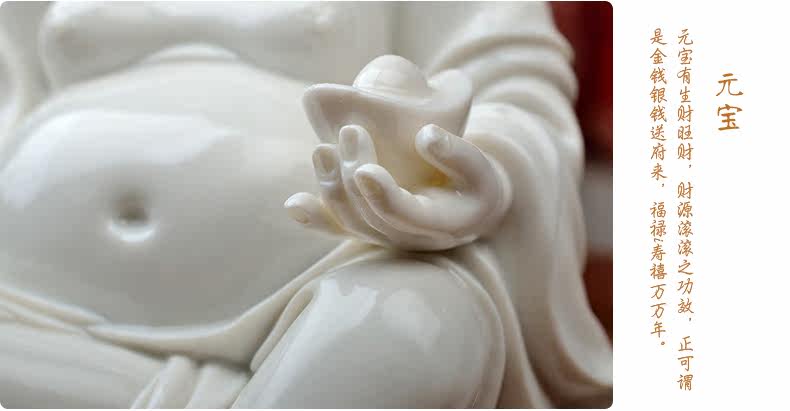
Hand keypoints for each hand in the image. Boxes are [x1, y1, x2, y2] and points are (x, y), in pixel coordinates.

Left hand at [284, 124, 511, 250]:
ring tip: (322, 149)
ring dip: (330, 187)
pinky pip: (338, 229)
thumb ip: (458, 154)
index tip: (363, 168)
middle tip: (349, 131)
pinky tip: (293, 204)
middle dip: (353, 174)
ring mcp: (385, 237)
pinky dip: (314, 219)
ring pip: (350, 221)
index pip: (404, 214)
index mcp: (440, 225)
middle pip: (369, 215)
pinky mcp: (369, 230)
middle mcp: (409, 238)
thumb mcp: (481, 169)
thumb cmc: (476, 184)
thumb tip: (424, 136)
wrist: (469, 209)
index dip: (381, 194)